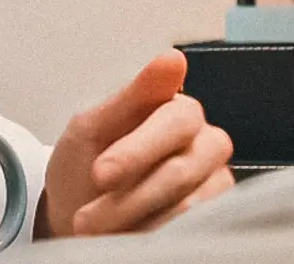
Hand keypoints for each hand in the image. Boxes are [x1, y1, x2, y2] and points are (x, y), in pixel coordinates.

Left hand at [40, 49, 234, 236]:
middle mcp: (206, 143)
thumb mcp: (92, 128)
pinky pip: (195, 230)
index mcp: (178, 110)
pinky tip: (127, 236)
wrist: (76, 217)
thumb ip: (132, 96)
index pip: (175, 120)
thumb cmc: (85, 166)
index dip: (136, 151)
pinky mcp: (217, 218)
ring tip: (93, 228)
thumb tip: (174, 57)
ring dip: (134, 221)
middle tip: (85, 217)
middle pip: (182, 169)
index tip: (100, 174)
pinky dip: (154, 236)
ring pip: (189, 206)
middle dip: (128, 196)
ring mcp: (216, 183)